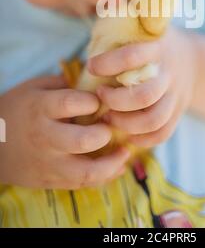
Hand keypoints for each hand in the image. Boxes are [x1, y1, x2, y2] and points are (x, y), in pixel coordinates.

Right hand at [0, 75, 130, 188]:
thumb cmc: (17, 108)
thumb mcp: (36, 87)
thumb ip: (65, 84)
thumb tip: (98, 81)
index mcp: (40, 108)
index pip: (71, 103)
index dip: (93, 101)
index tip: (101, 100)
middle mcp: (45, 137)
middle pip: (82, 140)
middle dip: (104, 133)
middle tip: (110, 125)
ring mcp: (48, 162)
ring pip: (86, 171)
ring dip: (112, 163)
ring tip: (125, 151)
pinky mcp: (50, 180)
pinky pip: (82, 184)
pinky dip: (104, 177)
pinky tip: (117, 165)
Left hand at [87, 26, 197, 148]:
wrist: (191, 60)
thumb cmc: (155, 40)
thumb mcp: (145, 21)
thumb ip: (125, 9)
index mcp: (159, 48)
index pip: (134, 56)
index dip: (109, 63)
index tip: (90, 65)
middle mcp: (170, 73)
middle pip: (145, 96)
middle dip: (117, 100)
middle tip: (100, 95)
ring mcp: (177, 95)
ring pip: (154, 119)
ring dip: (126, 123)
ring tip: (108, 117)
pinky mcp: (178, 113)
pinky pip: (163, 133)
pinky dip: (142, 138)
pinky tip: (124, 132)